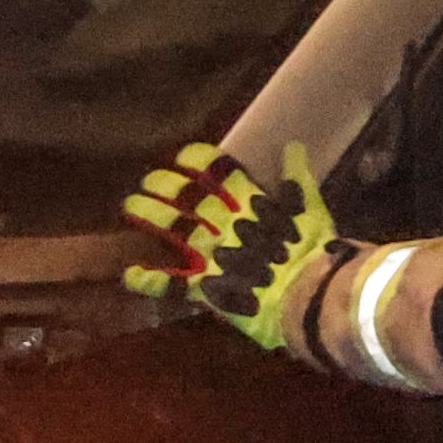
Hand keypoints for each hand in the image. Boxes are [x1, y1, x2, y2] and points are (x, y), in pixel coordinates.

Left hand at [122, 137, 337, 348]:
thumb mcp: (312, 211)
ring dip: (148, 215)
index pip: (218, 173)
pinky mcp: (203, 288)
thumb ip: (298, 179)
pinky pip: (169, 285)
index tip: (183, 156)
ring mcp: (210, 255)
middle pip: (185, 197)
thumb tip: (294, 146)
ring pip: (171, 229)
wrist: (308, 296)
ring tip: (129, 206)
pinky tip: (128, 274)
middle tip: (149, 180)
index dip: (198, 162)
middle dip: (164, 185)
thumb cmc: (315, 254)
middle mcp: (224, 225)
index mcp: (250, 205)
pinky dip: (147, 281)